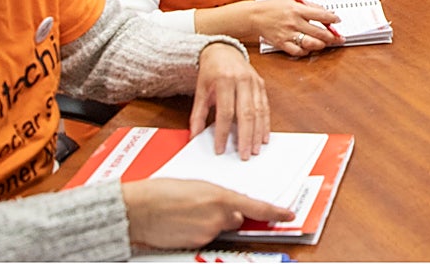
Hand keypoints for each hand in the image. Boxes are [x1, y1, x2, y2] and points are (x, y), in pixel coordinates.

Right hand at [123, 179, 294, 249]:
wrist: (139, 209)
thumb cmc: (162, 190)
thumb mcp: (196, 185)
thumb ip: (217, 195)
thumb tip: (226, 203)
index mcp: (221, 196)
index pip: (257, 207)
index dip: (275, 212)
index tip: (289, 214)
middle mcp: (219, 217)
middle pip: (236, 218)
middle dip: (228, 213)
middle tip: (205, 205)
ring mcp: (207, 233)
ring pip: (219, 228)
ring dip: (210, 221)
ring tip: (187, 211)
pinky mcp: (195, 244)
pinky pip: (205, 237)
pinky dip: (198, 230)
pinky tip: (182, 221)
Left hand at [189, 42, 269, 159]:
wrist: (223, 50)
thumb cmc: (210, 71)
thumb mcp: (200, 90)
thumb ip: (197, 114)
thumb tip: (194, 136)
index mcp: (225, 80)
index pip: (225, 112)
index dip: (223, 133)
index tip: (220, 149)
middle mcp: (242, 80)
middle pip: (246, 113)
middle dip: (246, 137)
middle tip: (244, 155)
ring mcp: (254, 82)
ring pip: (259, 111)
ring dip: (258, 133)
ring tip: (255, 150)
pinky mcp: (261, 84)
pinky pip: (265, 107)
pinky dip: (265, 123)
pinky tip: (264, 136)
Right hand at [248, 0, 340, 55]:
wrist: (255, 16)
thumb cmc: (274, 7)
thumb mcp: (292, 1)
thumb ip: (309, 6)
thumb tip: (326, 11)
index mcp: (297, 9)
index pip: (321, 15)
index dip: (332, 19)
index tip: (338, 20)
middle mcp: (294, 22)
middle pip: (319, 32)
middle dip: (332, 36)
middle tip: (338, 37)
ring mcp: (288, 34)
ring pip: (311, 43)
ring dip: (321, 44)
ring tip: (325, 43)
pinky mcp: (282, 44)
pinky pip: (298, 51)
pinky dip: (306, 51)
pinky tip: (309, 48)